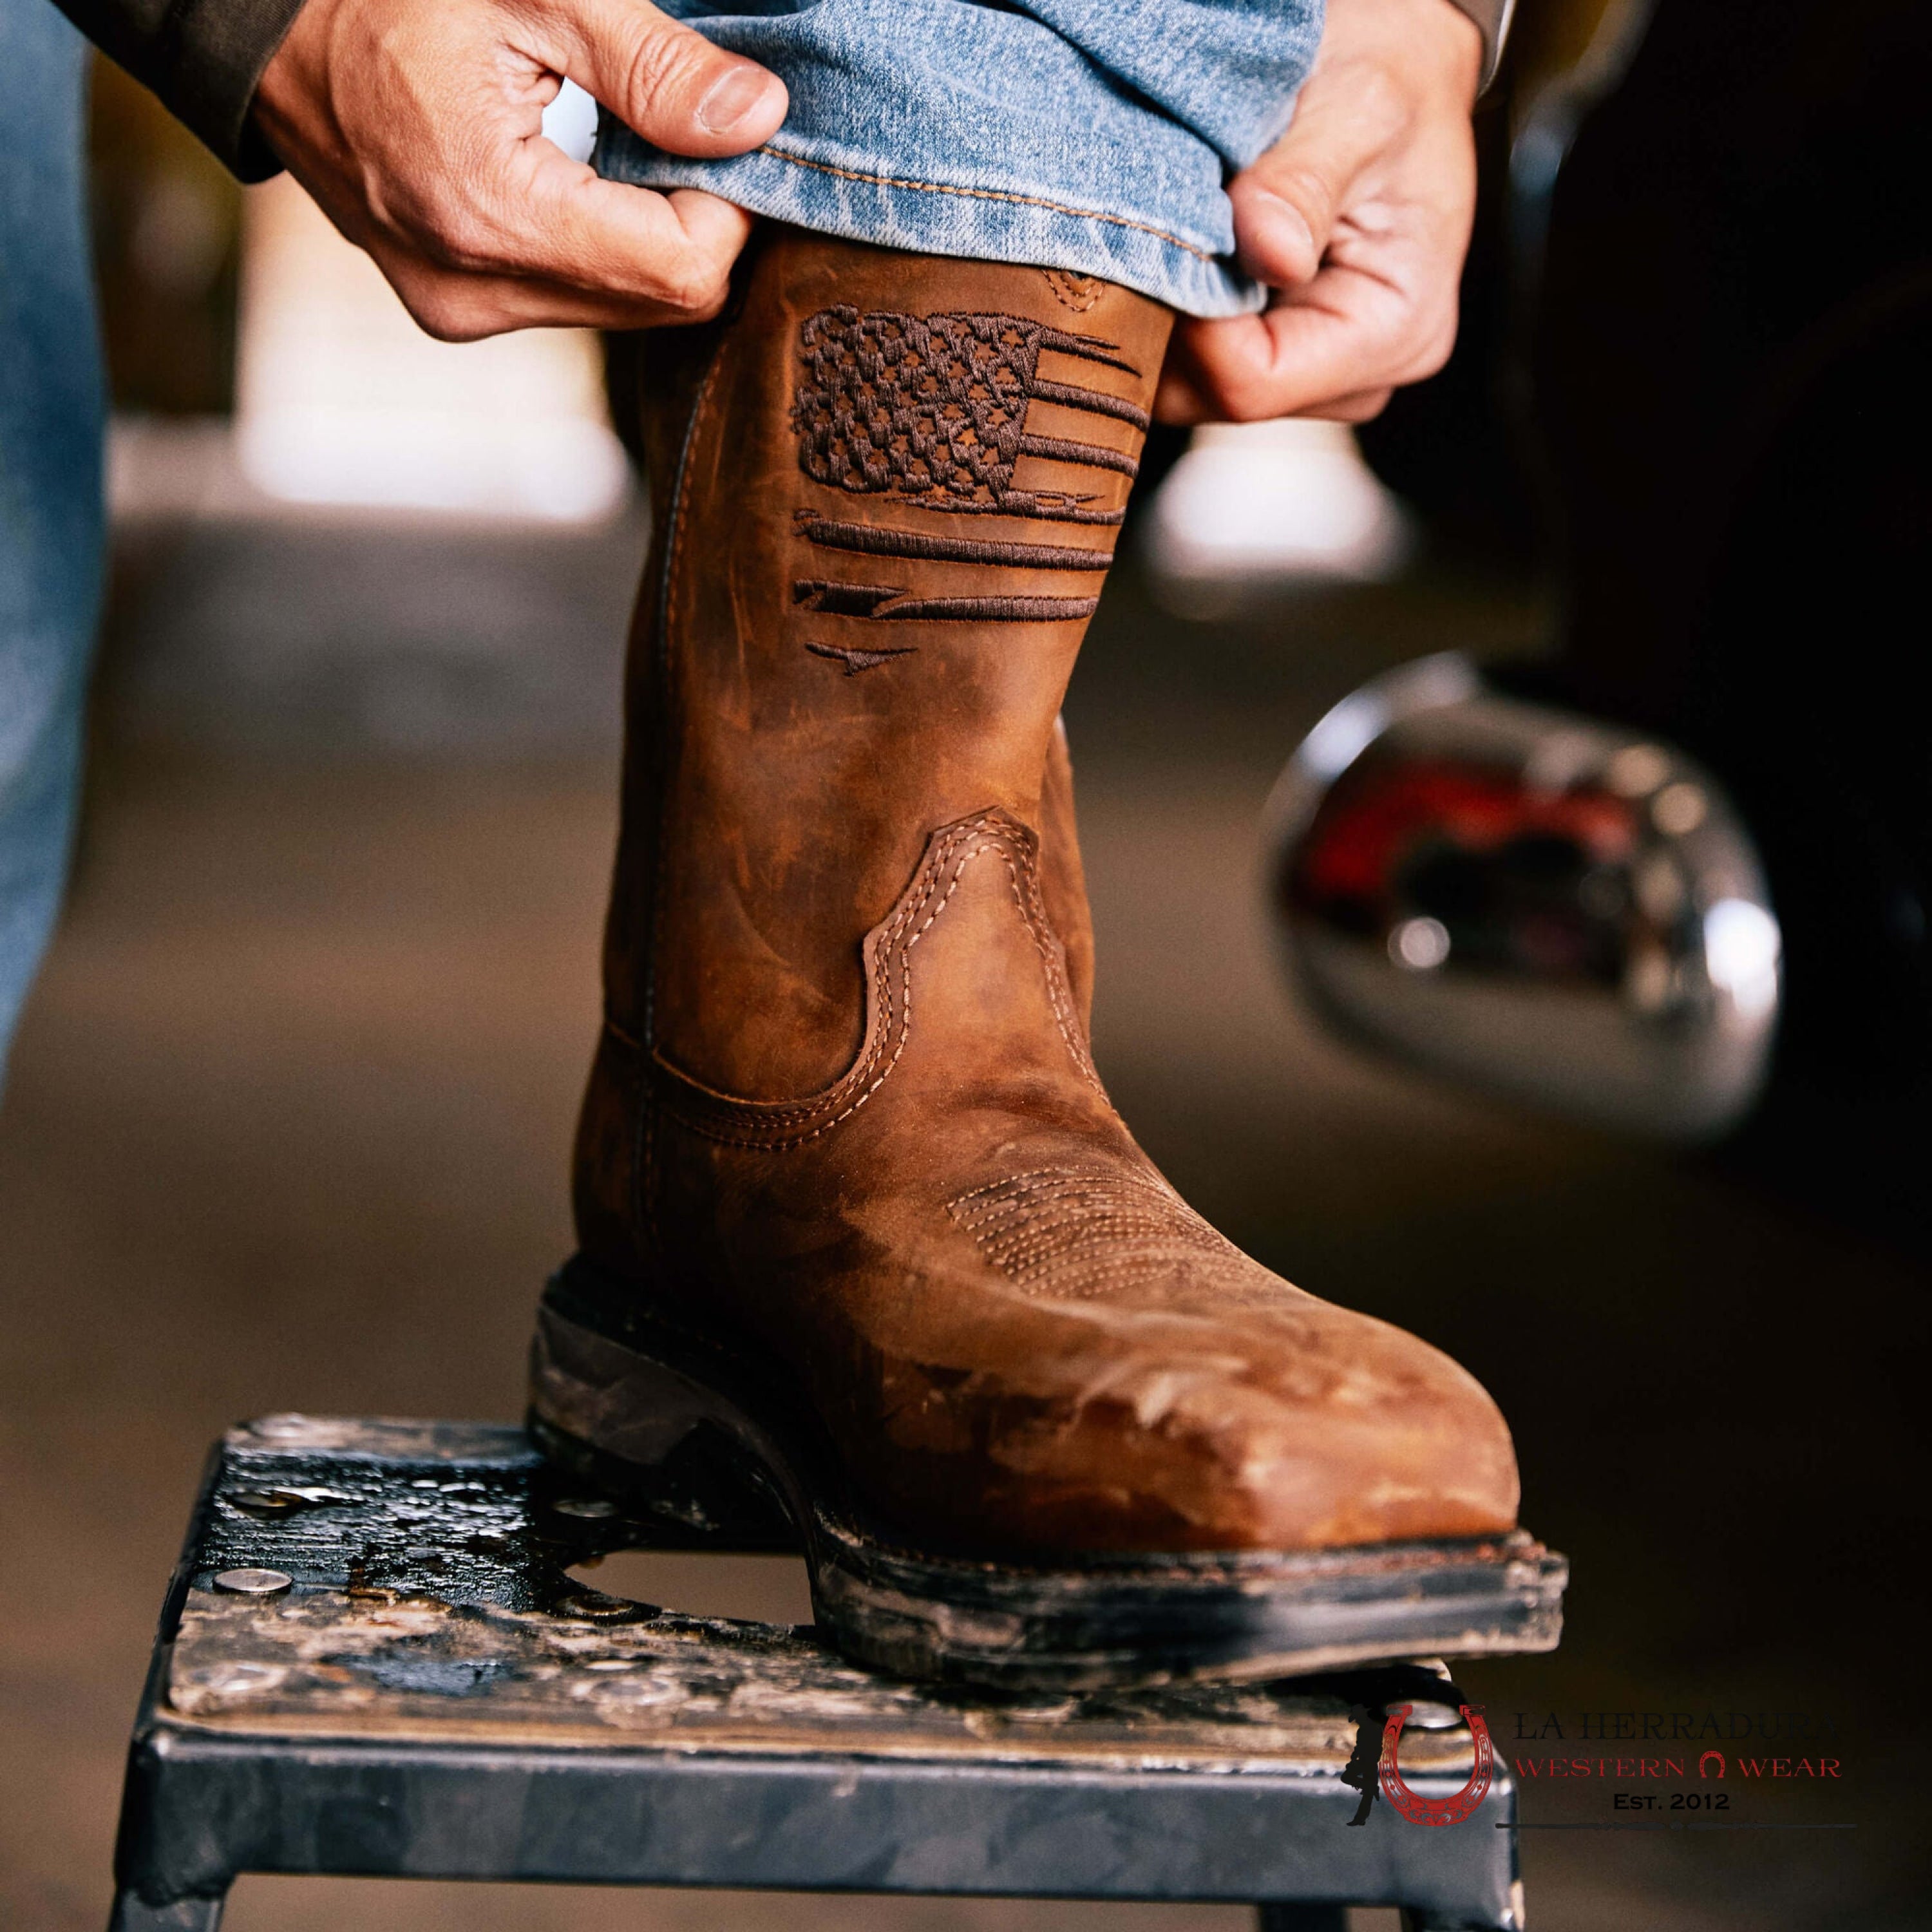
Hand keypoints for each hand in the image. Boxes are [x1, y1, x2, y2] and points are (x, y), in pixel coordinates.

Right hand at [253, 0, 788, 340]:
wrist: (262, 27)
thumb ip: (656, 67)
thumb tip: (759, 120)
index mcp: (491, 213)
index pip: (681, 271)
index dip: (728, 207)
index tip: (721, 135)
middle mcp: (474, 290)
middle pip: (660, 302)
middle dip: (694, 224)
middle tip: (678, 131)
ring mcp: (459, 310)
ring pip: (623, 309)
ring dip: (647, 237)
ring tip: (616, 145)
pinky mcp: (453, 309)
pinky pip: (572, 300)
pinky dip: (598, 247)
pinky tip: (574, 177)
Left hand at [1156, 0, 1482, 423]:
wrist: (1396, 73)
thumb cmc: (1391, 87)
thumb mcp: (1359, 112)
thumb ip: (1303, 186)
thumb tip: (1268, 252)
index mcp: (1394, 333)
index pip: (1252, 383)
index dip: (1188, 329)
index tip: (1163, 246)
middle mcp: (1356, 377)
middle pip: (1213, 397)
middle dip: (1167, 323)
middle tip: (1151, 232)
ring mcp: (1313, 374)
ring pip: (1193, 385)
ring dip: (1164, 312)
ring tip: (1175, 229)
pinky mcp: (1276, 355)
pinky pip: (1195, 361)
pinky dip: (1172, 306)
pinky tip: (1184, 246)